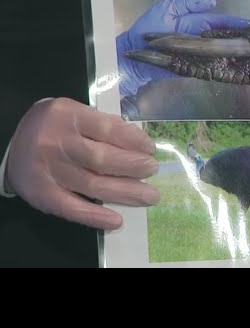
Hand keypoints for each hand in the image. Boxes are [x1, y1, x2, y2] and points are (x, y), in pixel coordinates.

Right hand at [5, 97, 159, 229]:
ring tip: (149, 195)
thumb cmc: (54, 127)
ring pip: (92, 185)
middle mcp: (57, 143)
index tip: (150, 149)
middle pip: (101, 159)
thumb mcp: (75, 112)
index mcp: (68, 116)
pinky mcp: (43, 195)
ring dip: (125, 192)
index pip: (106, 129)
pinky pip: (72, 208)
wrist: (12, 146)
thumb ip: (103, 124)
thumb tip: (138, 142)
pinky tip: (116, 220)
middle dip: (132, 166)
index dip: (132, 140)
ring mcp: (49, 171)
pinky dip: (95, 216)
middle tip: (152, 170)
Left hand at [116, 0, 249, 96]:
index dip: (236, 23)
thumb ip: (189, 4)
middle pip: (224, 39)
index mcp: (195, 24)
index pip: (221, 22)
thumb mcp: (167, 8)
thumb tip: (212, 2)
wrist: (131, 53)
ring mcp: (196, 55)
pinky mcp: (192, 68)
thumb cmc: (146, 29)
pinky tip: (234, 66)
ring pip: (220, 54)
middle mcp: (198, 40)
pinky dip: (222, 66)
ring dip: (235, 55)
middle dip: (240, 40)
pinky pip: (209, 67)